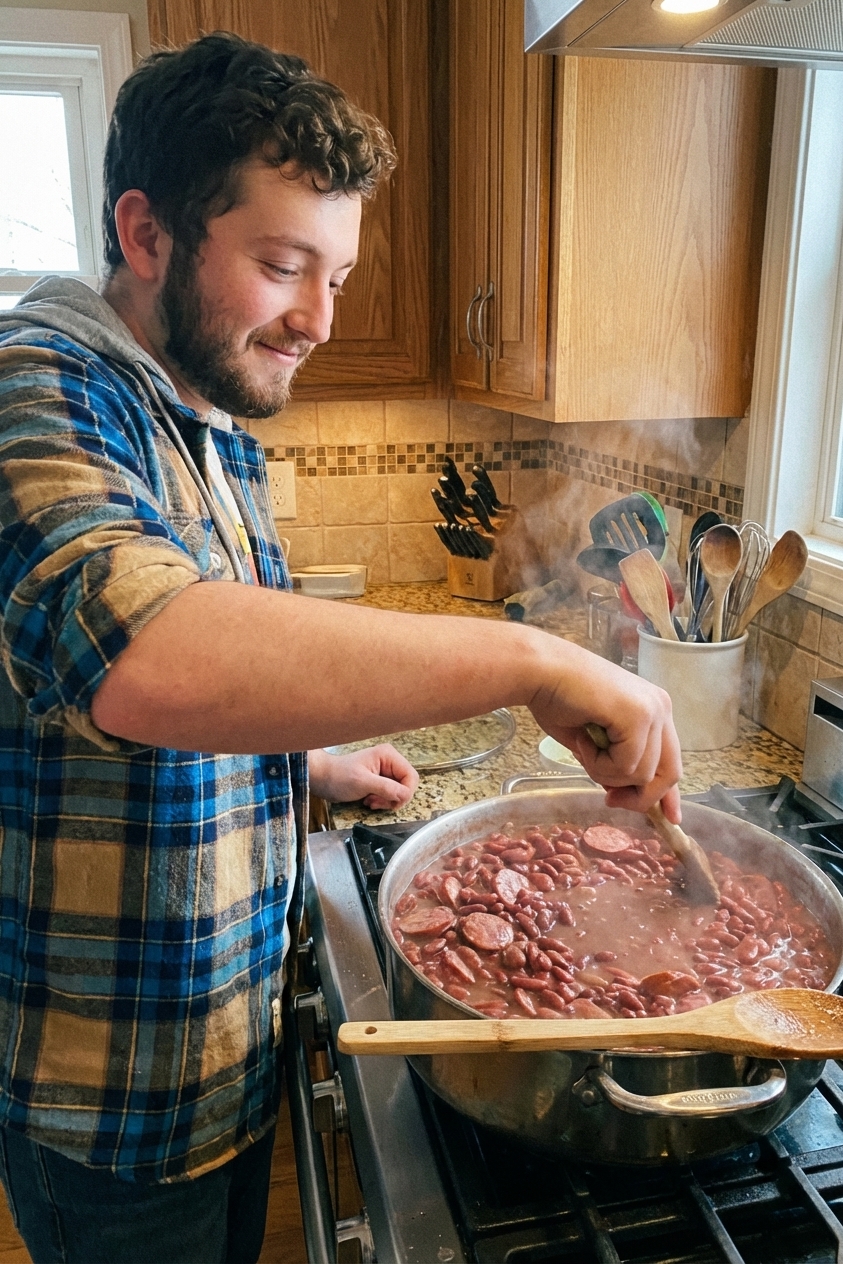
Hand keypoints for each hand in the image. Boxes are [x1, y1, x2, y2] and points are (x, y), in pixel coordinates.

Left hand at [308, 745, 418, 809]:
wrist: (323, 779)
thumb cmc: (338, 776)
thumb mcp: (362, 782)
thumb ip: (386, 788)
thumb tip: (404, 795)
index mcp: (388, 756)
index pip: (411, 776)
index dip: (405, 792)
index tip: (392, 802)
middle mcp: (390, 761)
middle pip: (407, 785)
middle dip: (394, 798)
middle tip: (378, 802)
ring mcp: (385, 772)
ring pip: (399, 792)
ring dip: (387, 801)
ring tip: (371, 800)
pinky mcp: (380, 781)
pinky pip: (390, 794)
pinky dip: (382, 801)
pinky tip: (369, 800)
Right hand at [527, 643, 682, 821]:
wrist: (539, 671)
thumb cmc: (556, 698)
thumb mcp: (594, 742)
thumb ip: (615, 764)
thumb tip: (623, 794)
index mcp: (652, 709)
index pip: (671, 759)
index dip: (669, 793)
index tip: (669, 818)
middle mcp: (660, 707)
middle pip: (669, 773)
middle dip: (639, 796)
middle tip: (610, 799)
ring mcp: (652, 710)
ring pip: (643, 774)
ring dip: (607, 774)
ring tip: (585, 747)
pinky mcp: (639, 715)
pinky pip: (627, 766)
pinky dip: (600, 765)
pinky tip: (584, 739)